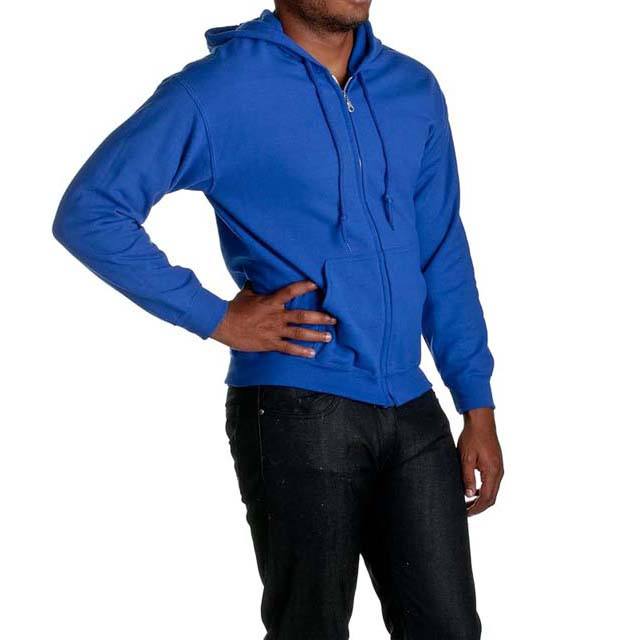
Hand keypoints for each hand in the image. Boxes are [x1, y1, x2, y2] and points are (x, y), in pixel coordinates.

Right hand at [212, 279, 335, 357]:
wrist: (222, 324)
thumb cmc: (234, 308)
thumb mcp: (246, 293)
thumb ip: (256, 287)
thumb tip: (257, 276)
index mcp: (271, 301)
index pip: (291, 291)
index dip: (304, 287)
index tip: (317, 285)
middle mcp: (276, 316)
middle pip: (303, 316)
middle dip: (320, 317)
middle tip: (334, 319)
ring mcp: (274, 330)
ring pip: (299, 333)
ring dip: (316, 335)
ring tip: (329, 336)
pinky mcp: (269, 343)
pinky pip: (288, 348)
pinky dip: (301, 351)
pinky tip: (312, 354)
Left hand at [457, 408, 503, 515]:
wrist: (481, 422)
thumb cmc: (472, 438)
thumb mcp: (466, 458)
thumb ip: (467, 477)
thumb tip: (469, 495)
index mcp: (492, 472)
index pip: (486, 498)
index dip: (476, 508)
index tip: (465, 514)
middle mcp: (499, 472)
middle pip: (492, 498)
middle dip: (479, 507)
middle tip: (465, 511)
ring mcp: (499, 468)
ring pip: (492, 491)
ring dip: (481, 499)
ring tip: (467, 503)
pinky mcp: (496, 464)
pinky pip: (492, 483)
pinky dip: (484, 490)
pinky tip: (473, 490)